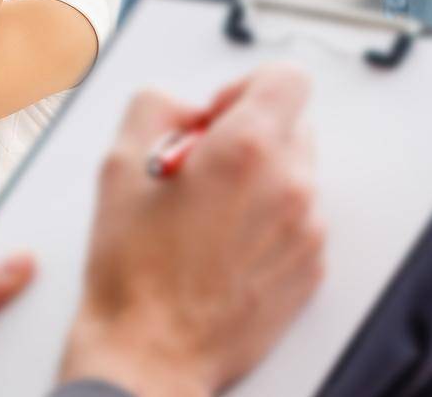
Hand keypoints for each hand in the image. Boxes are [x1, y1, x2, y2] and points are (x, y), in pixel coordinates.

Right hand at [59, 65, 325, 396]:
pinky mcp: (311, 268)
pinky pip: (299, 220)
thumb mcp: (119, 164)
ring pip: (295, 174)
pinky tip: (224, 248)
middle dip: (249, 136)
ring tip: (208, 217)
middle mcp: (290, 183)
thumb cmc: (134, 272)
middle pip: (292, 125)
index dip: (246, 87)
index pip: (288, 77)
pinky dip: (269, 223)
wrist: (151, 355)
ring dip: (260, 181)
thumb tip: (185, 107)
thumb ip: (157, 106)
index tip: (217, 117)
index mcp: (248, 148)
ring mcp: (307, 229)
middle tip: (202, 170)